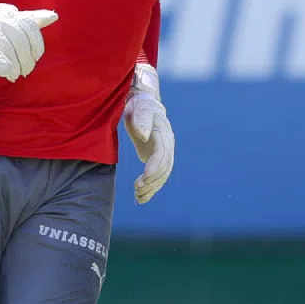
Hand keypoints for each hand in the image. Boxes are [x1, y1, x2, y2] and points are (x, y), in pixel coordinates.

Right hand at [0, 1, 57, 81]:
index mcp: (10, 12)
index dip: (36, 45)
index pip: (30, 28)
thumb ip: (32, 19)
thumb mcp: (11, 17)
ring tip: (16, 75)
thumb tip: (54, 16)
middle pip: (20, 41)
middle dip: (26, 59)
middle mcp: (0, 18)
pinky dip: (1, 65)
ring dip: (14, 65)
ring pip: (7, 49)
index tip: (36, 57)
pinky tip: (6, 73)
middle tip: (26, 71)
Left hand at [123, 64, 174, 203]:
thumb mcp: (138, 109)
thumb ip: (141, 120)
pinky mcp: (158, 158)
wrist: (142, 104)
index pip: (162, 154)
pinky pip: (158, 176)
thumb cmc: (138, 106)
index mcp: (163, 133)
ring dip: (152, 188)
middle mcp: (167, 144)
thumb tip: (144, 135)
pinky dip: (151, 188)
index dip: (154, 168)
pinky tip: (141, 198)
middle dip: (152, 181)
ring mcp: (164, 152)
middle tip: (137, 190)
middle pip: (164, 167)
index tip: (143, 178)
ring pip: (163, 175)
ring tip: (138, 197)